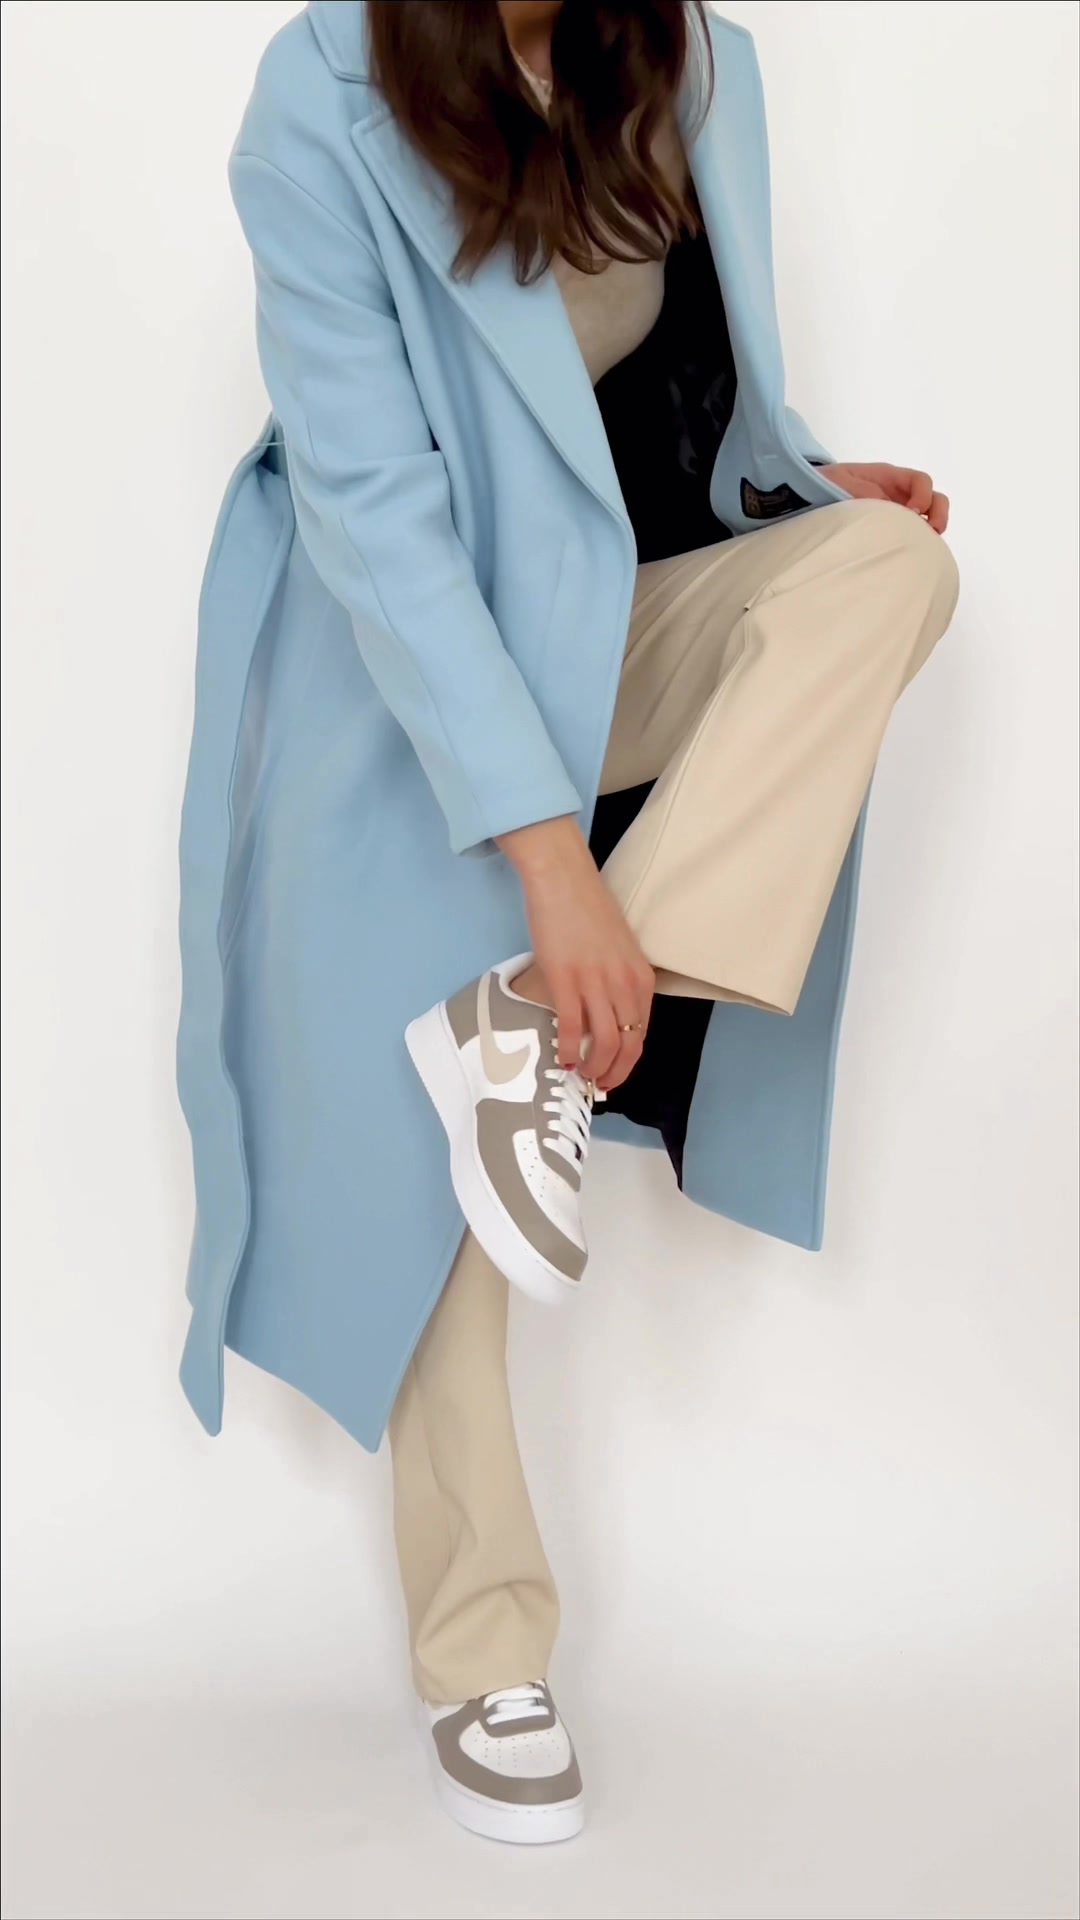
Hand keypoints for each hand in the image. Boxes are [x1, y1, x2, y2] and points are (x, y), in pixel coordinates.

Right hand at [496, 816, 654, 1091]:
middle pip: (628, 1045)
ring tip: (580, 1073)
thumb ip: (617, 983)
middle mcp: (625, 984)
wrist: (563, 880)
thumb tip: (603, 1015)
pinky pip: (573, 1028)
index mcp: (641, 978)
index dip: (628, 1062)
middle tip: (597, 1083)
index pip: (642, 1034)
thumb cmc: (587, 911)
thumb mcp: (618, 951)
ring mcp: (597, 983)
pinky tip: (562, 1057)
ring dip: (593, 1067)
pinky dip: (569, 1050)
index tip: (614, 1073)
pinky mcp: (567, 980)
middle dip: (614, 1073)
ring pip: (605, 1043)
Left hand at [820, 462, 949, 533]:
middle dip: (938, 515)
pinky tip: (908, 553)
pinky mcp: (889, 529)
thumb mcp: (843, 483)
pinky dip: (916, 542)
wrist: (808, 495)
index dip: (923, 495)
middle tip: (930, 532)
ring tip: (924, 546)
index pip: (920, 481)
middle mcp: (898, 494)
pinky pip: (911, 534)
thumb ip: (864, 493)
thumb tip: (887, 508)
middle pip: (934, 499)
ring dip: (931, 530)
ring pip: (928, 518)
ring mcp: (896, 512)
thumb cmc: (826, 484)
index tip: (911, 512)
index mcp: (889, 478)